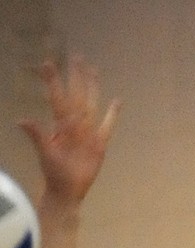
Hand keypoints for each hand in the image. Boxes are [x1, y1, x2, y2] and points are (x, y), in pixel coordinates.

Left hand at [18, 56, 119, 205]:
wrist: (68, 189)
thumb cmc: (54, 173)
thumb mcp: (45, 154)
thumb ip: (37, 136)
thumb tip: (22, 120)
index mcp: (62, 125)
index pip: (58, 98)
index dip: (54, 81)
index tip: (48, 63)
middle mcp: (75, 124)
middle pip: (77, 95)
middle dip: (77, 76)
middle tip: (77, 56)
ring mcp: (88, 132)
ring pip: (91, 104)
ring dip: (93, 87)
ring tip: (94, 69)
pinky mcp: (100, 142)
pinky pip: (108, 125)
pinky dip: (113, 113)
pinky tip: (117, 101)